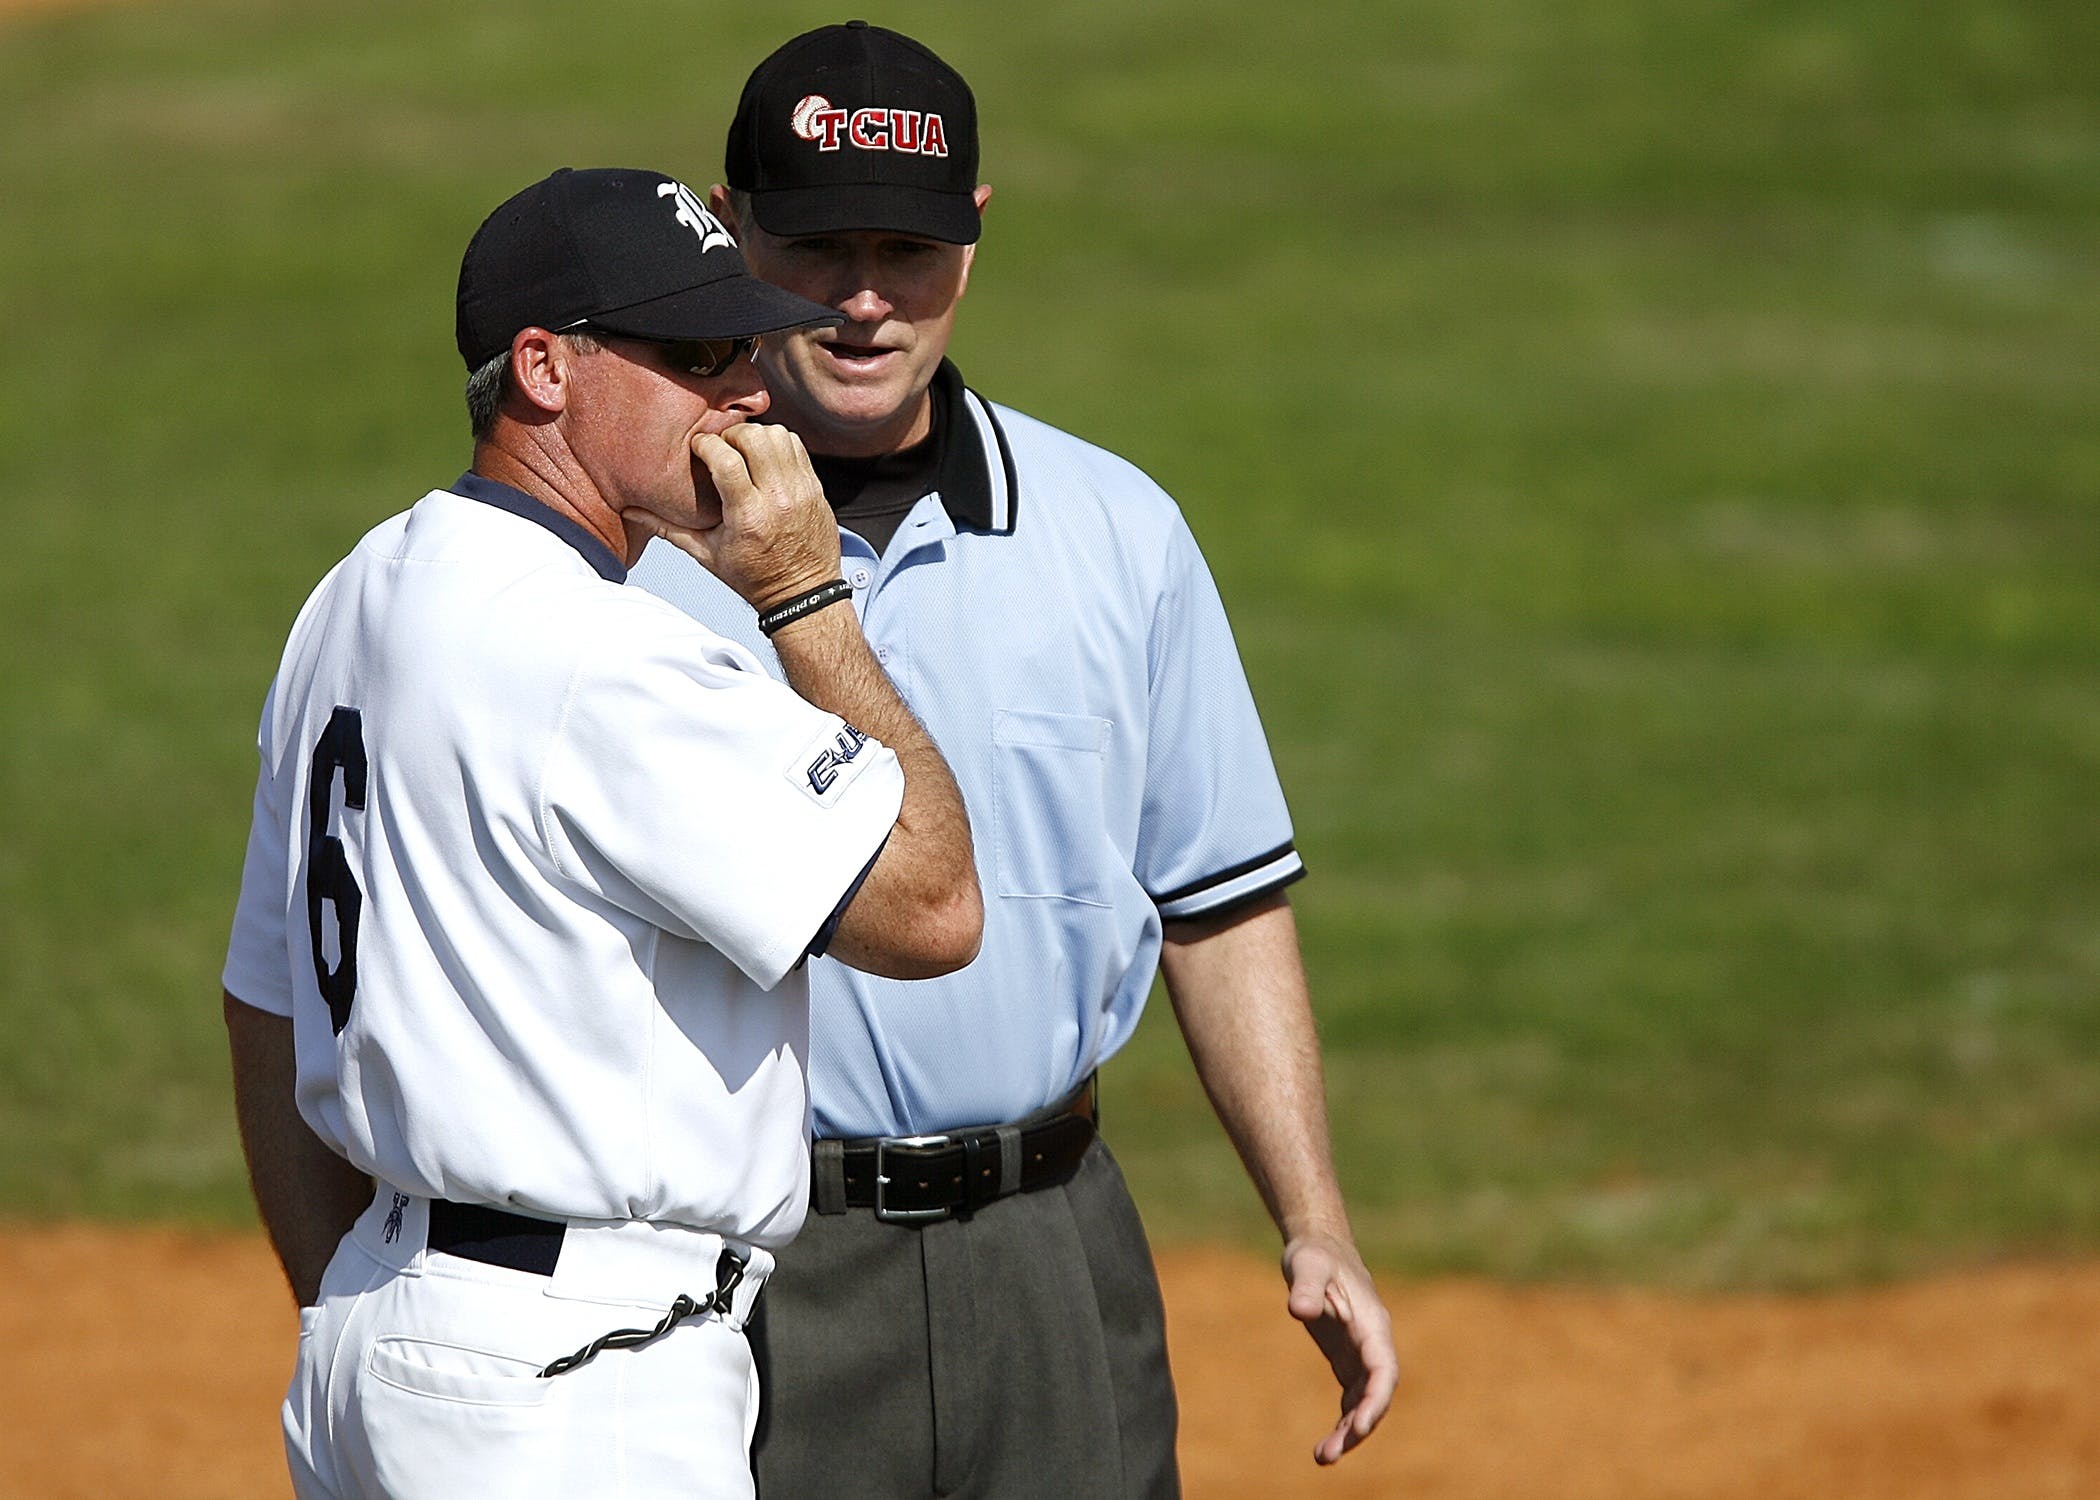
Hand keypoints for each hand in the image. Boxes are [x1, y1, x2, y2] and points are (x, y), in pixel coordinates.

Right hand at [624, 423, 840, 608]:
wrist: (802, 594)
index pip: (726, 460)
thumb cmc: (753, 577)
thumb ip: (669, 528)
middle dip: (732, 436)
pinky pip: (797, 446)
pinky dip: (778, 444)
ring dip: (757, 436)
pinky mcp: (816, 487)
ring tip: (744, 451)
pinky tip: (765, 459)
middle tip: (722, 448)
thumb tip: (630, 511)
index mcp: (748, 517)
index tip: (699, 448)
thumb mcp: (707, 555)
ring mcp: (801, 491)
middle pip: (754, 439)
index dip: (707, 444)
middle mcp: (778, 499)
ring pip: (779, 436)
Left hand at [1282, 1230, 1397, 1464]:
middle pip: (1375, 1394)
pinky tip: (1327, 1446)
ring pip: (1364, 1402)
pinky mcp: (1347, 1359)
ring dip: (1349, 1432)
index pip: (1383, 1369)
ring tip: (1322, 1458)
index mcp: (1372, 1324)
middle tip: (1330, 1454)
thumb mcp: (1308, 1264)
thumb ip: (1306, 1288)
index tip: (1362, 1426)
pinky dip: (1343, 1422)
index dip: (1376, 1399)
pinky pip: (1351, 1398)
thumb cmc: (1316, 1254)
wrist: (1320, 1248)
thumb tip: (1299, 1311)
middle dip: (1359, 1426)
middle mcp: (1372, 1344)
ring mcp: (1361, 1354)